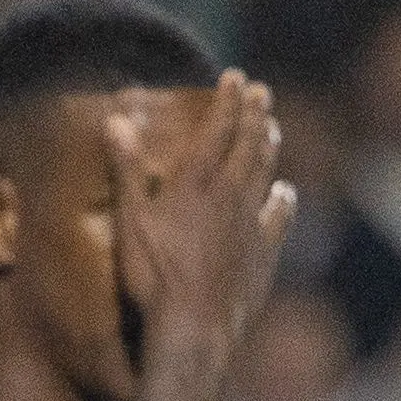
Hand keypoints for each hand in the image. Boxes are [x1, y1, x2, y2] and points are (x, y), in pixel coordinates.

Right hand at [106, 71, 294, 359]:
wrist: (194, 324)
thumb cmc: (153, 275)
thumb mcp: (129, 221)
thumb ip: (126, 169)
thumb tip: (115, 119)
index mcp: (195, 184)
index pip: (215, 130)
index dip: (226, 101)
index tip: (235, 77)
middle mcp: (229, 195)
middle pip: (248, 144)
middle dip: (255, 115)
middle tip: (261, 92)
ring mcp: (251, 223)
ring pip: (266, 173)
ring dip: (269, 147)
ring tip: (272, 128)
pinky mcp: (263, 251)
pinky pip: (279, 217)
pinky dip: (284, 199)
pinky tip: (285, 192)